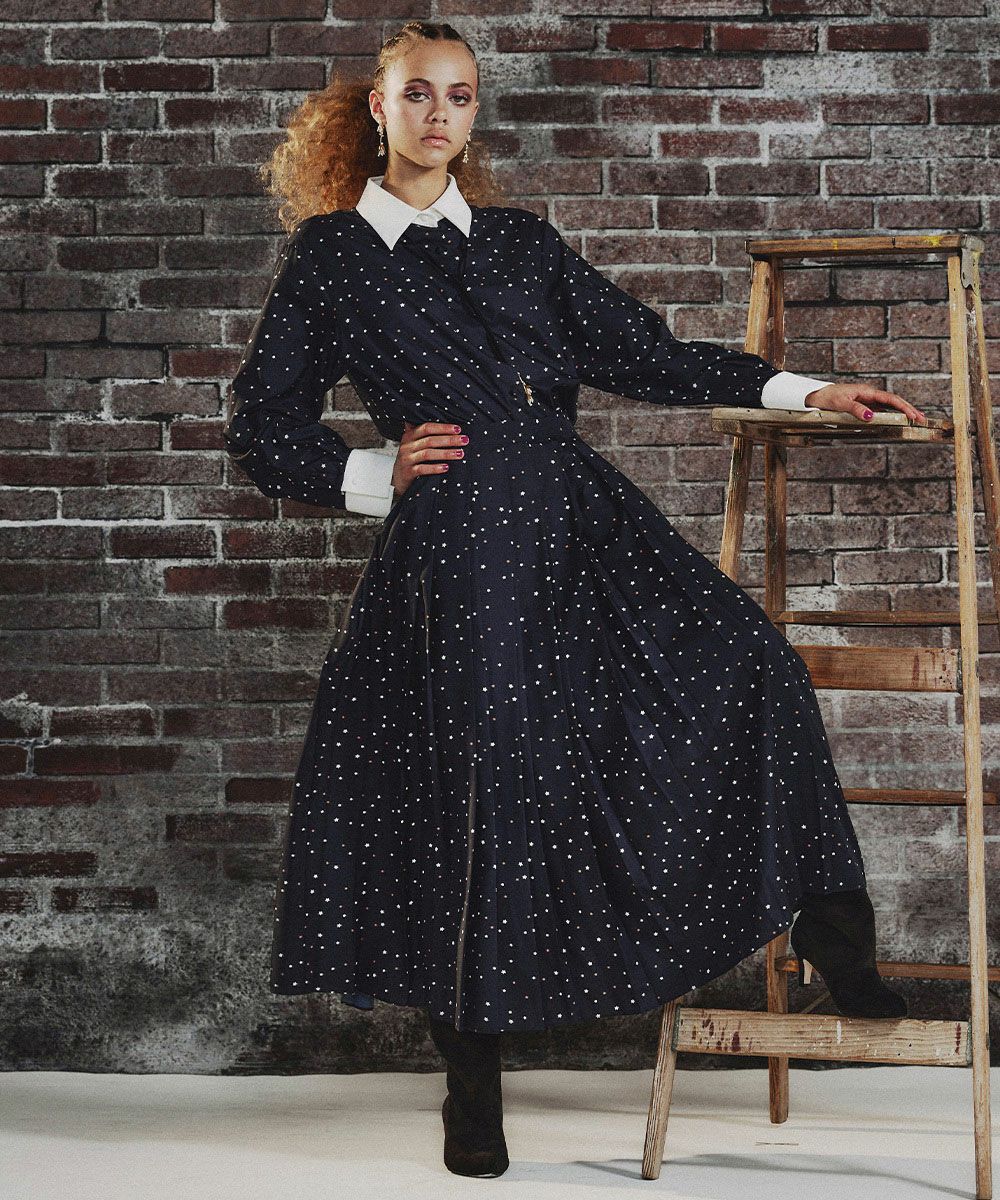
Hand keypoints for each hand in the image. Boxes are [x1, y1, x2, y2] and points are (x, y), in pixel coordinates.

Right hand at [392, 420, 468, 495]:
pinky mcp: (407, 472)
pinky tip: (446, 467)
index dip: (443, 427)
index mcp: (410, 435)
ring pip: (427, 454)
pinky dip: (435, 468)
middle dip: (449, 440)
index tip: (458, 429)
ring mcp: (406, 459)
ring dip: (446, 453)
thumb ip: (425, 434)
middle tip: (464, 440)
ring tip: (460, 453)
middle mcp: (407, 446)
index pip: (427, 427)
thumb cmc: (411, 459)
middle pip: (430, 440)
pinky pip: (422, 469)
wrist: (397, 479)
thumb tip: (447, 423)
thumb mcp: (414, 444)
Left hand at [804, 382, 927, 425]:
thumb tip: (871, 416)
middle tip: (922, 419)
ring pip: (889, 406)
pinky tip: (897, 420)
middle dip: (909, 410)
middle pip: (894, 402)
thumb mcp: (841, 404)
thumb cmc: (827, 398)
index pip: (890, 399)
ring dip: (902, 412)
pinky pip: (880, 410)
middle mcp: (870, 395)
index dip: (904, 407)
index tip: (914, 415)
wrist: (816, 396)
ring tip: (915, 420)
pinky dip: (891, 415)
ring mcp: (867, 400)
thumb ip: (856, 409)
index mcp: (867, 391)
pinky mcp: (863, 406)